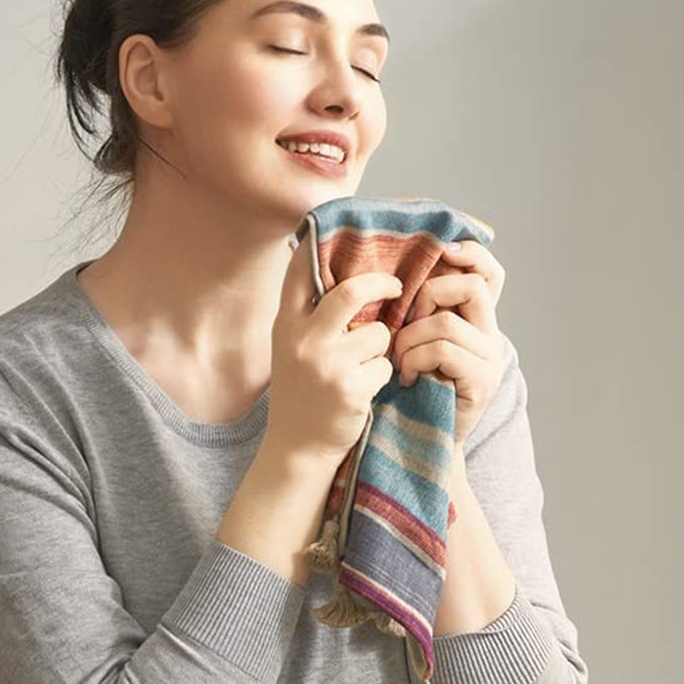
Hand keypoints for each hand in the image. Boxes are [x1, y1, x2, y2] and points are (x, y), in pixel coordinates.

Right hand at [263, 243, 401, 467]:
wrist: (297, 449)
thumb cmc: (303, 395)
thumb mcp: (293, 349)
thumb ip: (312, 316)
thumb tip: (343, 275)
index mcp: (286, 325)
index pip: (301, 271)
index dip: (322, 246)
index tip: (347, 234)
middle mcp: (302, 340)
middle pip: (353, 291)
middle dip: (382, 284)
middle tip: (397, 285)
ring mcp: (326, 364)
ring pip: (379, 334)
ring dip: (383, 349)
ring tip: (366, 368)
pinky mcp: (350, 389)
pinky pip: (386, 366)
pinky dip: (384, 377)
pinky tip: (366, 392)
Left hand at [391, 239, 506, 445]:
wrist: (418, 442)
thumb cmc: (406, 389)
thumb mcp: (410, 341)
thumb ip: (414, 310)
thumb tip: (389, 271)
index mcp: (475, 320)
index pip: (490, 273)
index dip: (473, 254)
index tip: (445, 250)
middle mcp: (490, 335)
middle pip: (472, 286)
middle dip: (430, 296)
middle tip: (407, 323)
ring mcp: (490, 358)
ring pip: (446, 322)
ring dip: (410, 339)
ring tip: (399, 362)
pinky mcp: (483, 380)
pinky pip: (444, 350)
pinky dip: (416, 359)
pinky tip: (408, 378)